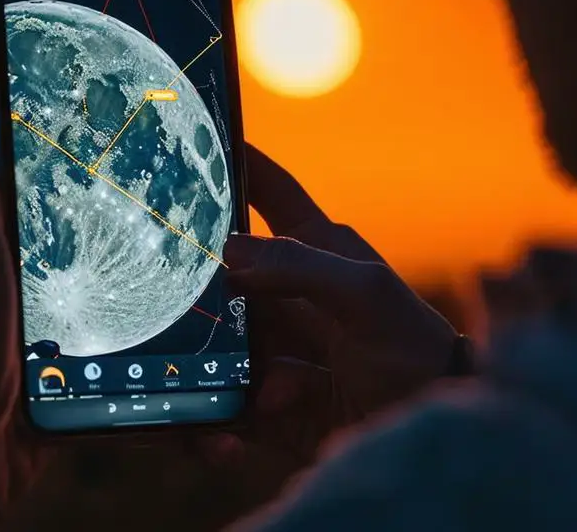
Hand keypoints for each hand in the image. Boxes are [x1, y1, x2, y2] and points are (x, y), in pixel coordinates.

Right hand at [206, 146, 457, 464]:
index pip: (270, 194)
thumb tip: (229, 248)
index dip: (239, 163)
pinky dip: (213, 426)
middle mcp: (287, 295)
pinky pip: (220, 408)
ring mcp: (273, 349)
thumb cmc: (411, 348)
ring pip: (210, 344)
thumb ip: (300, 264)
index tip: (195, 134)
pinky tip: (222, 443)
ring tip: (180, 388)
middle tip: (147, 290)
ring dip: (194, 368)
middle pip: (218, 276)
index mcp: (315, 252)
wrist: (430, 429)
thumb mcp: (365, 294)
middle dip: (186, 283)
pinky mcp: (265, 403)